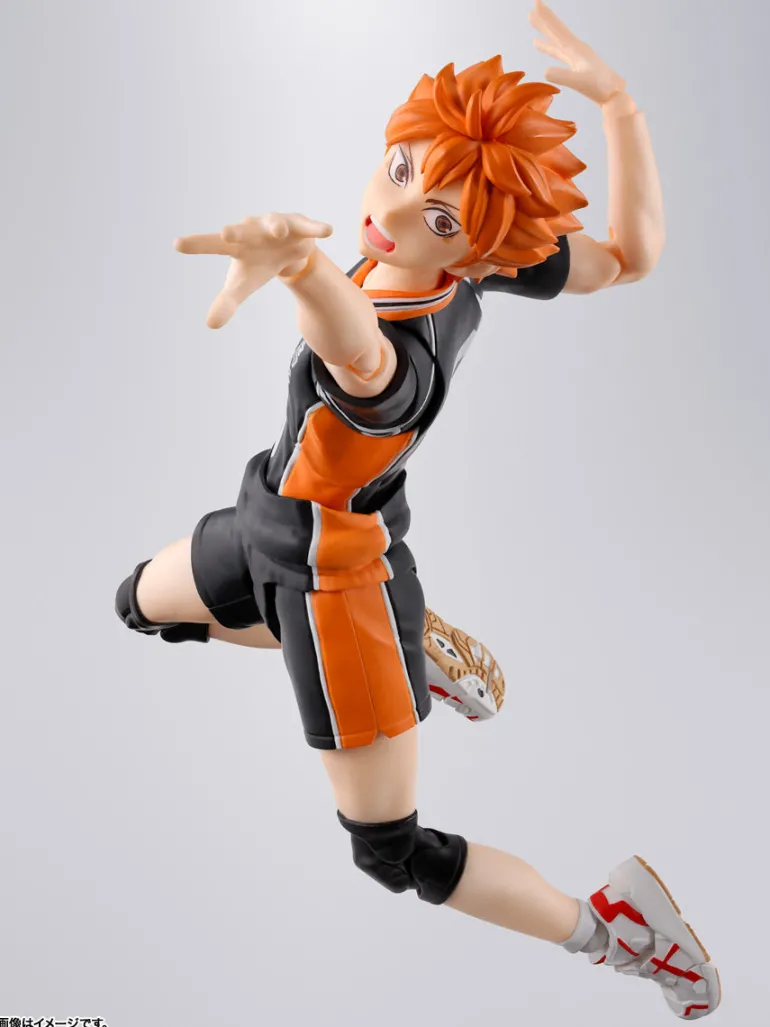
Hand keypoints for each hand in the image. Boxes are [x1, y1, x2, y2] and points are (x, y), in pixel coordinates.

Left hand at [174, 213, 332, 328]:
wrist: (287, 247)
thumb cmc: (259, 265)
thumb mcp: (243, 285)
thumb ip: (226, 302)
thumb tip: (210, 325)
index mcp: (236, 245)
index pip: (213, 245)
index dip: (197, 245)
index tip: (177, 245)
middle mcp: (253, 230)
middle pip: (242, 231)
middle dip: (237, 232)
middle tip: (226, 234)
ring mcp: (278, 225)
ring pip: (275, 223)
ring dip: (276, 226)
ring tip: (278, 232)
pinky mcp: (301, 226)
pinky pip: (308, 227)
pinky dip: (316, 228)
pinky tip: (327, 231)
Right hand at [529, 0, 625, 106]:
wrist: (614, 95)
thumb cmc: (600, 89)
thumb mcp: (580, 83)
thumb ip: (563, 76)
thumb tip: (544, 71)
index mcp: (576, 50)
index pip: (558, 31)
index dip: (546, 18)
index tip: (536, 4)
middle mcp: (576, 49)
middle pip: (557, 31)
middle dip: (544, 20)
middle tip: (532, 9)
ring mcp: (576, 56)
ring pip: (557, 40)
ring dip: (545, 32)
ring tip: (533, 23)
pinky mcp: (576, 64)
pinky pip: (559, 51)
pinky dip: (549, 47)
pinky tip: (542, 46)